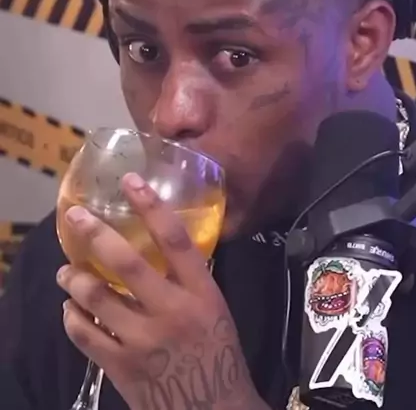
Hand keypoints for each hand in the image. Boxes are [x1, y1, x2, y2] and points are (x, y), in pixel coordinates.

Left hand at [56, 173, 266, 409]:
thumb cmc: (217, 353)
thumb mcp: (215, 308)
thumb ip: (189, 278)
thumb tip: (160, 241)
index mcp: (201, 293)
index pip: (176, 240)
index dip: (151, 206)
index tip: (130, 180)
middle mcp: (171, 311)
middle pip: (126, 264)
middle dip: (95, 235)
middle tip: (74, 217)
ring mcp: (143, 341)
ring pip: (97, 298)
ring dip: (75, 278)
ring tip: (65, 271)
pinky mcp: (122, 368)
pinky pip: (86, 335)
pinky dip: (72, 317)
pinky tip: (71, 308)